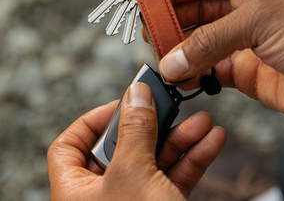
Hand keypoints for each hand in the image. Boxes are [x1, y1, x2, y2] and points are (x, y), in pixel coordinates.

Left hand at [48, 83, 225, 200]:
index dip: (92, 120)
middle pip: (124, 144)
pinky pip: (175, 174)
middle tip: (170, 104)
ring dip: (181, 138)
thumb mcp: (132, 175)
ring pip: (155, 158)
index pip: (71, 144)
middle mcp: (104, 192)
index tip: (121, 105)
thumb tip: (135, 94)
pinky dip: (193, 157)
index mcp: (77, 188)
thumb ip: (134, 131)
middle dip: (153, 124)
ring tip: (202, 121)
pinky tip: (210, 140)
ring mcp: (136, 198)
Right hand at [158, 0, 283, 119]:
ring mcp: (240, 44)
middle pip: (194, 12)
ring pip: (197, 44)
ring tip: (163, 60)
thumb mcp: (260, 21)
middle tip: (150, 34)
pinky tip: (183, 78)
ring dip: (179, 52)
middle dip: (171, 23)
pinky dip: (192, 75)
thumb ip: (210, 40)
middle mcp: (243, 13)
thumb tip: (172, 60)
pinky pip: (207, 71)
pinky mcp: (241, 72)